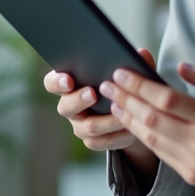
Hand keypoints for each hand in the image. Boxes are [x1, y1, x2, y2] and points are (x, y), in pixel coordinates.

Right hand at [44, 49, 158, 155]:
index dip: (57, 82)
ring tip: (121, 111)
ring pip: (87, 127)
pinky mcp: (93, 141)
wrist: (131, 114)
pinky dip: (117, 135)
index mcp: (72, 84)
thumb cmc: (123, 86)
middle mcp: (71, 106)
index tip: (69, 79)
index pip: (52, 82)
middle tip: (93, 94)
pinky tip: (129, 129)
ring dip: (105, 120)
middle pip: (65, 106)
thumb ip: (133, 63)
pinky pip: (101, 142)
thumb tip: (142, 53)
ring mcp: (80, 126)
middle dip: (78, 99)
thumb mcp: (129, 74)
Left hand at [99, 62, 194, 192]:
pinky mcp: (193, 174)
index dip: (140, 85)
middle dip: (126, 99)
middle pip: (152, 118)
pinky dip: (144, 137)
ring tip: (116, 102)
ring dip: (130, 119)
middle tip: (109, 84)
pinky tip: (135, 122)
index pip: (166, 99)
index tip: (122, 73)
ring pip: (152, 139)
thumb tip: (181, 66)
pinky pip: (161, 153)